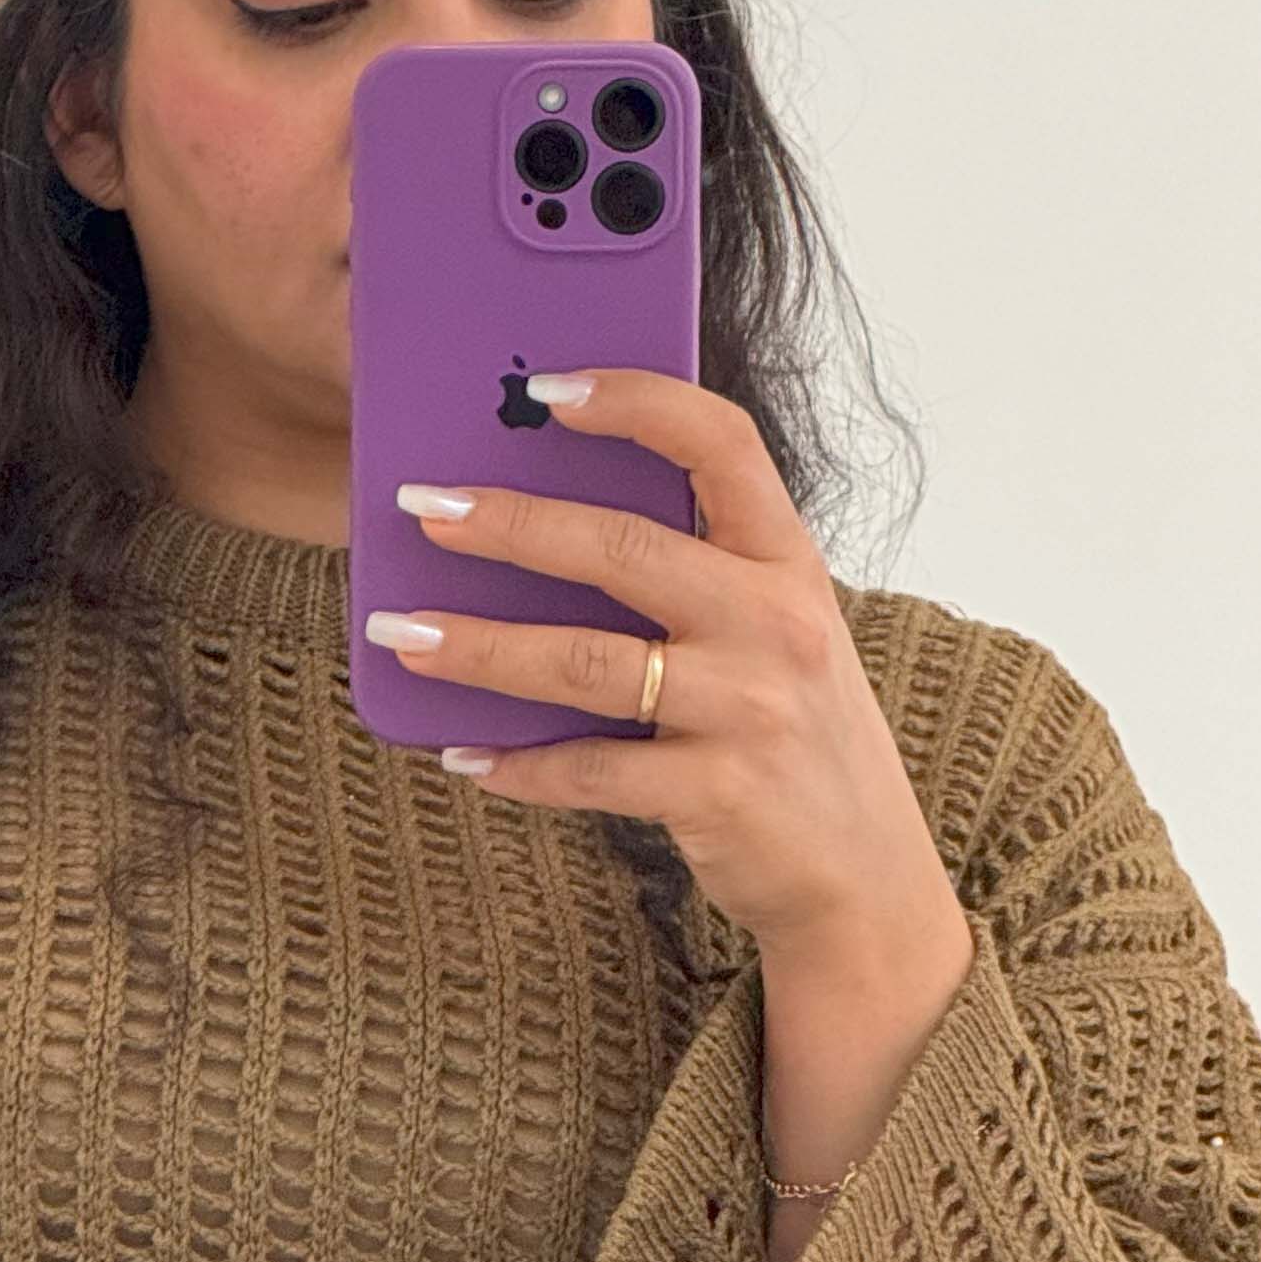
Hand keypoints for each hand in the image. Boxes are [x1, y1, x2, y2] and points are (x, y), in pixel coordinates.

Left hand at [378, 367, 963, 963]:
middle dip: (509, 524)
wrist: (863, 872)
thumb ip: (692, 577)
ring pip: (585, 662)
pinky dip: (516, 764)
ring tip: (397, 633)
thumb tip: (536, 529)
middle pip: (622, 548)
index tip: (546, 388)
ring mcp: (749, 709)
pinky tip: (460, 754)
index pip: (721, 444)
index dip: (636, 402)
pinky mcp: (717, 792)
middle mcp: (775, 622)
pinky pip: (589, 770)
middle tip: (422, 508)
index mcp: (787, 561)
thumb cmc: (793, 733)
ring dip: (478, 646)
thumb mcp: (772, 632)